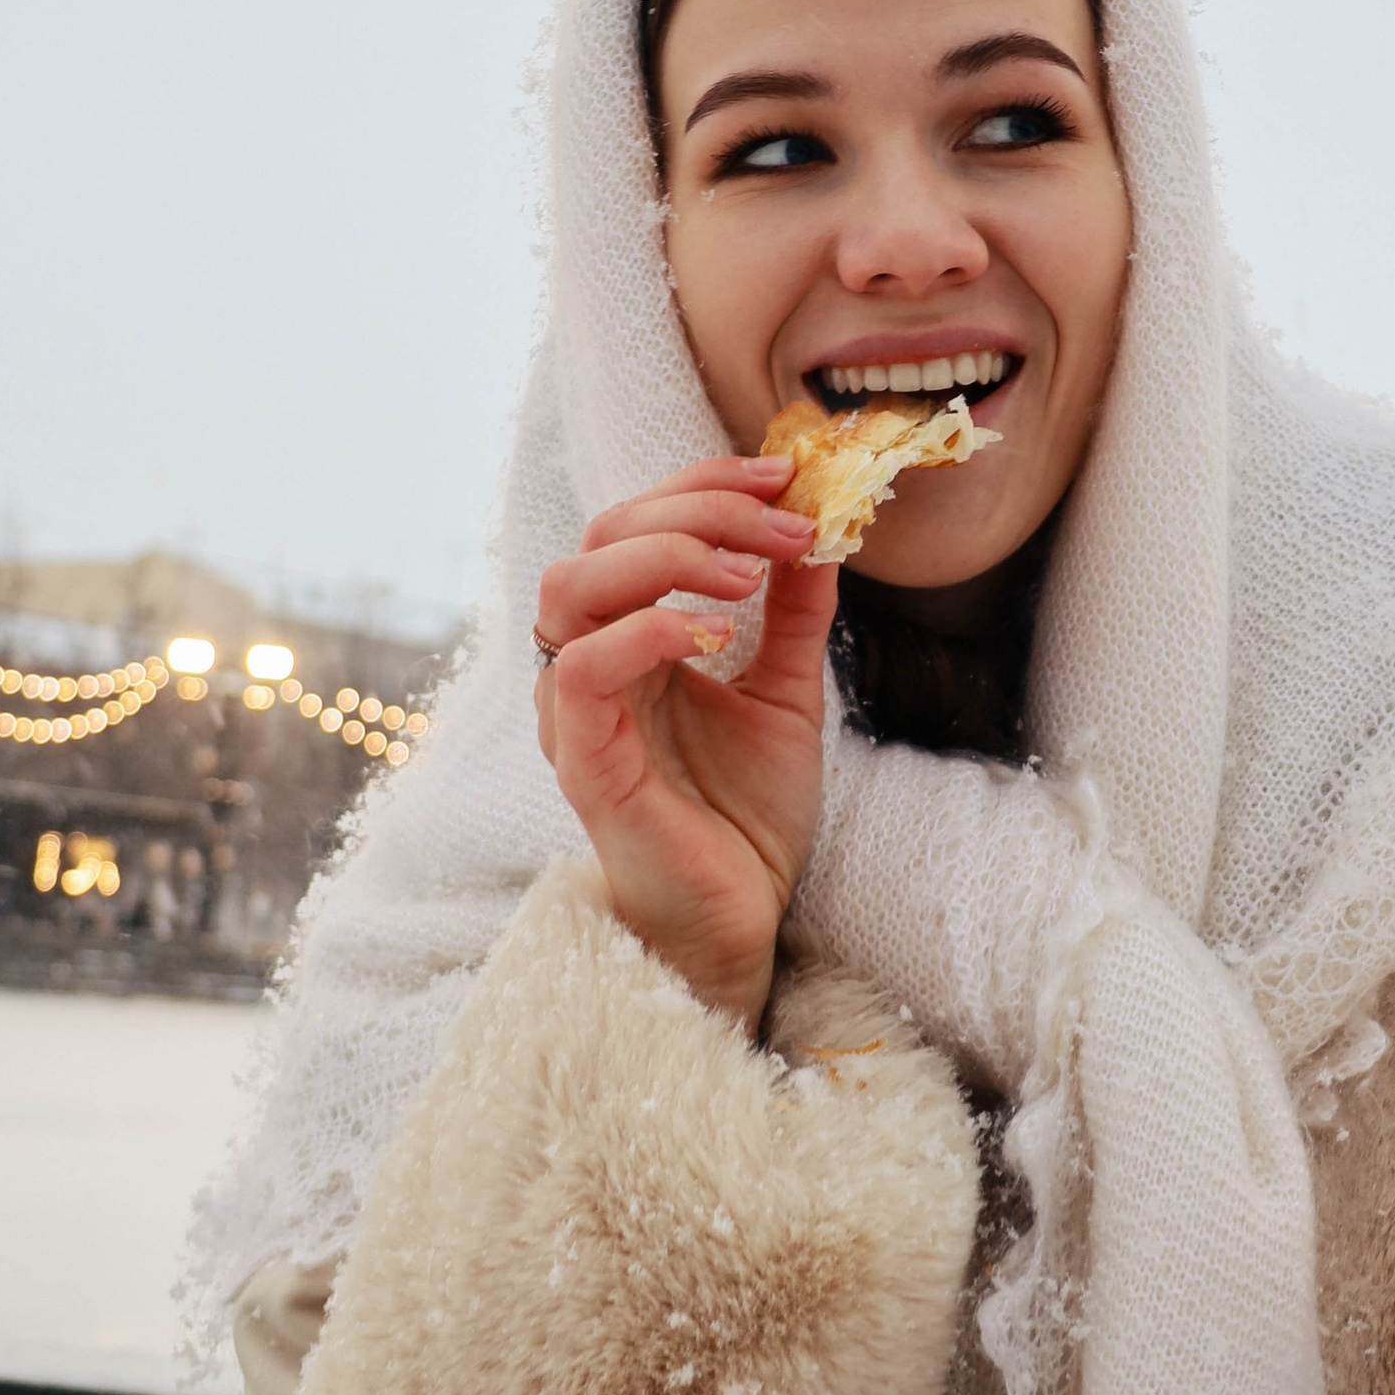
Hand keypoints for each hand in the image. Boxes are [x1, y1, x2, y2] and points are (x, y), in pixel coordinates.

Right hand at [533, 455, 836, 1028]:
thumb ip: (794, 613)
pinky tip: (716, 633)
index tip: (785, 474)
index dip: (703, 484)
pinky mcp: (584, 762)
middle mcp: (587, 664)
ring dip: (666, 556)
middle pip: (600, 536)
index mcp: (627, 639)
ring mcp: (576, 712)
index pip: (636, 523)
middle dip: (697, 507)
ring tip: (749, 574)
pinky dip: (645, 632)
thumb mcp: (786, 693)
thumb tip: (823, 526)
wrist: (741, 920)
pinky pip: (582, 671)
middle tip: (785, 523)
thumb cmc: (745, 817)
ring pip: (570, 587)